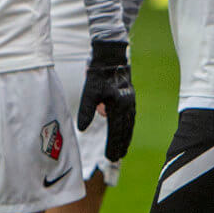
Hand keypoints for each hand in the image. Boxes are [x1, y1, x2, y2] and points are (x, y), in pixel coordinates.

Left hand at [79, 40, 135, 160]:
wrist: (111, 55)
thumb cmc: (98, 73)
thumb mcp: (89, 91)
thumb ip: (86, 111)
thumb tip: (82, 129)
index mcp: (118, 105)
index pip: (116, 131)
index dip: (113, 145)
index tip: (111, 157)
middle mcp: (127, 104)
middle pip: (125, 130)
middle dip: (121, 144)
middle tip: (118, 157)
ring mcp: (130, 100)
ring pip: (130, 123)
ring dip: (127, 137)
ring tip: (124, 148)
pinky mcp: (130, 95)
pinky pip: (131, 115)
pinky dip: (129, 125)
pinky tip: (126, 129)